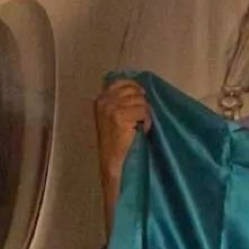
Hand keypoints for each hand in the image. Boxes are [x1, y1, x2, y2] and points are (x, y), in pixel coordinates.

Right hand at [94, 79, 151, 230]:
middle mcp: (103, 101)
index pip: (122, 82)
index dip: (135, 88)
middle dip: (142, 103)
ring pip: (140, 101)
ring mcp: (110, 108)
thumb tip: (141, 92)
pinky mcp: (119, 116)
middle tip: (141, 119)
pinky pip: (143, 111)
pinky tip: (142, 131)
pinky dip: (147, 121)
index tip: (142, 97)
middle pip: (134, 90)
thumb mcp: (114, 119)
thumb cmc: (117, 146)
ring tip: (141, 127)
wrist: (114, 166)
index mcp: (100, 100)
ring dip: (145, 114)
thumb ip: (122, 103)